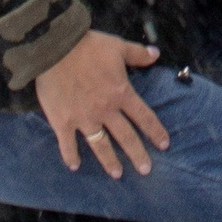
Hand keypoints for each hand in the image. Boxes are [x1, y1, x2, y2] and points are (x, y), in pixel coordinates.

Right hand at [35, 30, 167, 177]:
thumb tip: (156, 54)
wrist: (57, 49)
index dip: (155, 131)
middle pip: (126, 137)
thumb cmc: (89, 46)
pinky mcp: (63, 122)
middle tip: (146, 170)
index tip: (164, 145)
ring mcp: (84, 119)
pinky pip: (68, 144)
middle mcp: (105, 110)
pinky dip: (70, 156)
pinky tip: (74, 166)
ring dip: (109, 161)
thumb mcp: (118, 46)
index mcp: (121, 93)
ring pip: (100, 145)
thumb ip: (138, 54)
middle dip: (137, 154)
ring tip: (117, 174)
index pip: (143, 117)